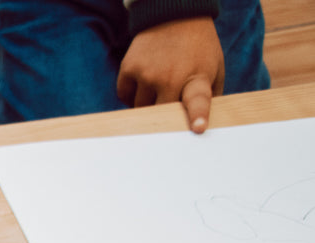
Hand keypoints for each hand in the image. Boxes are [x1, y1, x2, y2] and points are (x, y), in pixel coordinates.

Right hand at [116, 17, 225, 132]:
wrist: (175, 15)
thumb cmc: (198, 47)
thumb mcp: (215, 67)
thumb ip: (211, 94)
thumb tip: (200, 125)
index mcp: (197, 78)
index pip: (198, 101)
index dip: (198, 116)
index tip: (198, 128)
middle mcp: (170, 76)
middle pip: (161, 114)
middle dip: (164, 114)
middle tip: (169, 104)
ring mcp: (147, 73)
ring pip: (140, 108)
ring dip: (147, 104)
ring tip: (157, 86)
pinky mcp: (129, 67)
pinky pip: (125, 96)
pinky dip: (132, 95)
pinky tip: (143, 81)